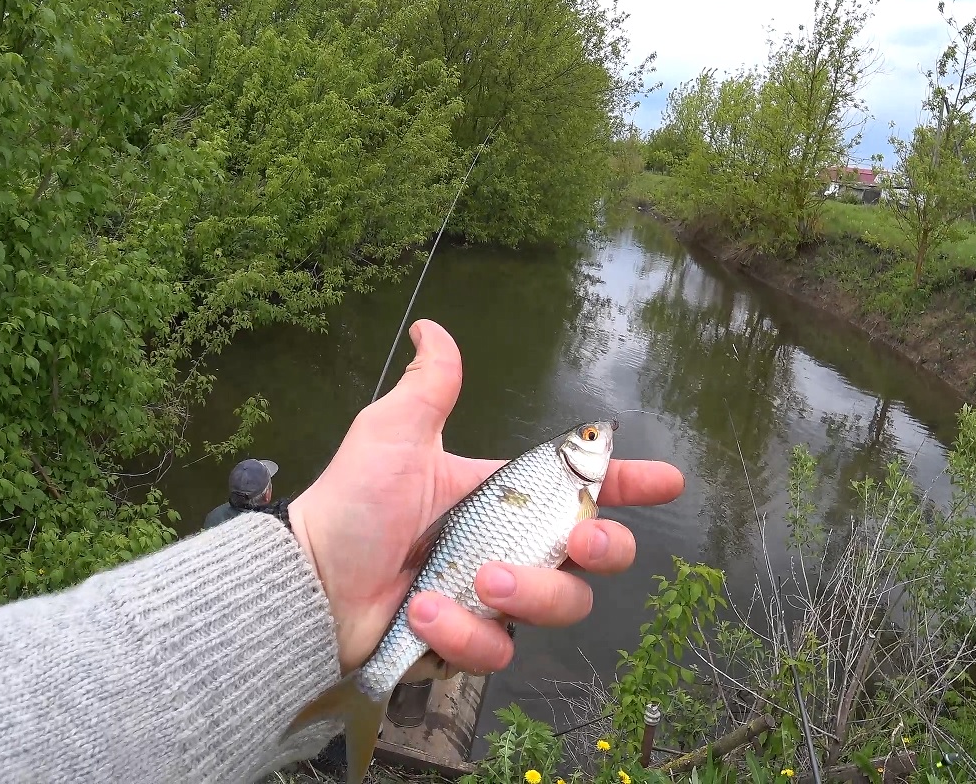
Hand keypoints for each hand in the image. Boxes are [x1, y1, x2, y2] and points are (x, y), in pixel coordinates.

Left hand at [287, 319, 685, 674]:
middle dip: (604, 548)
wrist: (307, 581)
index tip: (669, 480)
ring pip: (560, 606)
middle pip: (596, 557)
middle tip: (578, 540)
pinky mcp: (468, 644)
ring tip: (476, 580)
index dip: (629, 484)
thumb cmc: (351, 504)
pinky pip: (497, 648)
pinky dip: (463, 632)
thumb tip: (431, 327)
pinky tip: (423, 612)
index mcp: (502, 496)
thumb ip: (428, 387)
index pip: (580, 486)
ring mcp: (493, 600)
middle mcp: (510, 548)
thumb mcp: (392, 433)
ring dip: (530, 592)